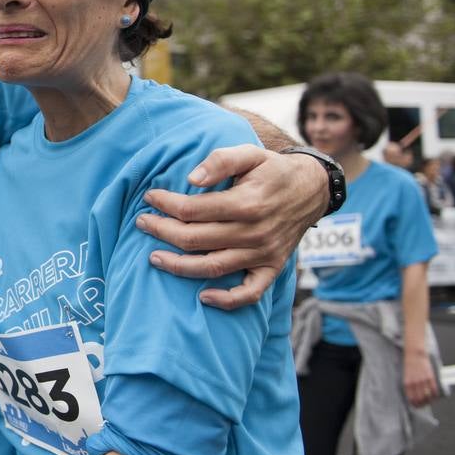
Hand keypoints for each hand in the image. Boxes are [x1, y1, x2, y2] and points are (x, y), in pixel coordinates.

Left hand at [136, 146, 326, 309]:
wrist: (313, 189)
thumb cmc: (273, 170)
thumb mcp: (250, 153)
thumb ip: (221, 160)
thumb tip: (191, 178)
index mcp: (246, 203)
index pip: (192, 209)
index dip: (165, 204)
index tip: (149, 198)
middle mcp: (254, 232)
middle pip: (195, 239)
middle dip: (162, 231)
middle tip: (142, 223)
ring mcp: (263, 254)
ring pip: (213, 267)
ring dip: (179, 266)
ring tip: (154, 258)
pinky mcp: (272, 268)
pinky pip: (250, 293)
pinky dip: (227, 300)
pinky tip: (203, 297)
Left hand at [404, 351, 439, 406]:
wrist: (415, 353)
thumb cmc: (409, 364)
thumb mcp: (405, 375)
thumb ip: (409, 384)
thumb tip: (412, 394)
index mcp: (407, 383)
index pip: (411, 398)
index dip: (414, 404)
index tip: (416, 406)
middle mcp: (415, 383)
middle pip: (420, 399)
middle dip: (421, 404)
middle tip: (423, 406)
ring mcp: (423, 380)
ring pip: (427, 396)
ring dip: (429, 401)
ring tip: (429, 402)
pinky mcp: (430, 377)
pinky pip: (434, 390)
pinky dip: (435, 395)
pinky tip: (435, 397)